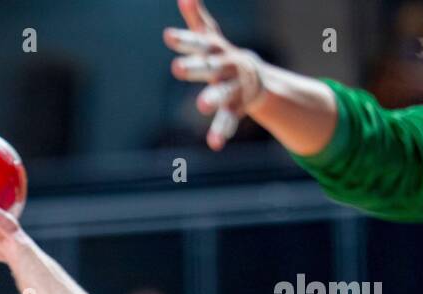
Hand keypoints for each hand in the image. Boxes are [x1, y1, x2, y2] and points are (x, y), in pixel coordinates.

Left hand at [164, 0, 265, 150]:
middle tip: (176, 69)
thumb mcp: (211, 38)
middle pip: (209, 66)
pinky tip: (214, 144)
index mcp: (216, 51)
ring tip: (200, 106)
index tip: (167, 36)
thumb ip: (197, 20)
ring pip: (222, 93)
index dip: (183, 40)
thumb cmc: (223, 56)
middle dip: (194, 67)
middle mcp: (226, 67)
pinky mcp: (237, 107)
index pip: (198, 43)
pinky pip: (228, 119)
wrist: (256, 77)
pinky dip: (222, 131)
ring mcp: (233, 87)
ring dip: (212, 98)